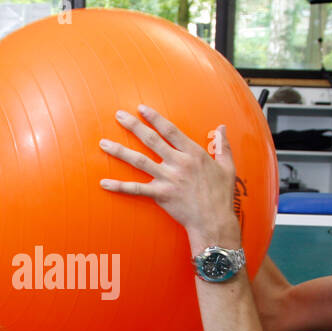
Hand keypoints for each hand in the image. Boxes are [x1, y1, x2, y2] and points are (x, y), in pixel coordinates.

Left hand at [99, 105, 241, 246]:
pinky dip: (119, 186)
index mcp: (194, 153)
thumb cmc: (222, 196)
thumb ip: (223, 145)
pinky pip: (136, 189)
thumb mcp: (228, 167)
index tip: (141, 109)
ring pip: (139, 161)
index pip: (170, 130)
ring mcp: (168, 179)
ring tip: (103, 143)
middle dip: (133, 126)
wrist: (214, 221)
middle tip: (118, 115)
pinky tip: (104, 182)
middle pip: (151, 140)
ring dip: (120, 151)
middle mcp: (179, 163)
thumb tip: (222, 127)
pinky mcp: (161, 195)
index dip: (155, 118)